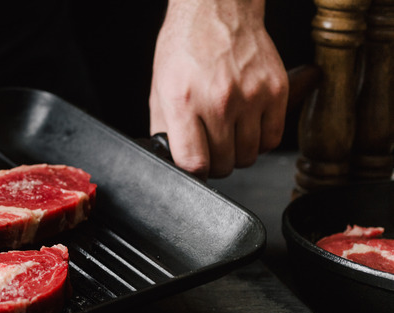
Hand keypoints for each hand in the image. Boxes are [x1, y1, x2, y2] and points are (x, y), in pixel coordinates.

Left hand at [149, 0, 288, 179]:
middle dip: (215, 163)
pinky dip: (260, 141)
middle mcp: (218, 100)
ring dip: (237, 153)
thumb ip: (164, 127)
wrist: (217, 10)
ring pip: (248, 156)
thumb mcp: (160, 88)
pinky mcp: (275, 90)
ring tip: (228, 135)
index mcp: (183, 100)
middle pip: (223, 163)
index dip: (193, 172)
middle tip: (211, 148)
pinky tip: (247, 127)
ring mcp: (251, 96)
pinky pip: (272, 139)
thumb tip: (172, 159)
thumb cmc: (185, 47)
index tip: (194, 166)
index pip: (194, 162)